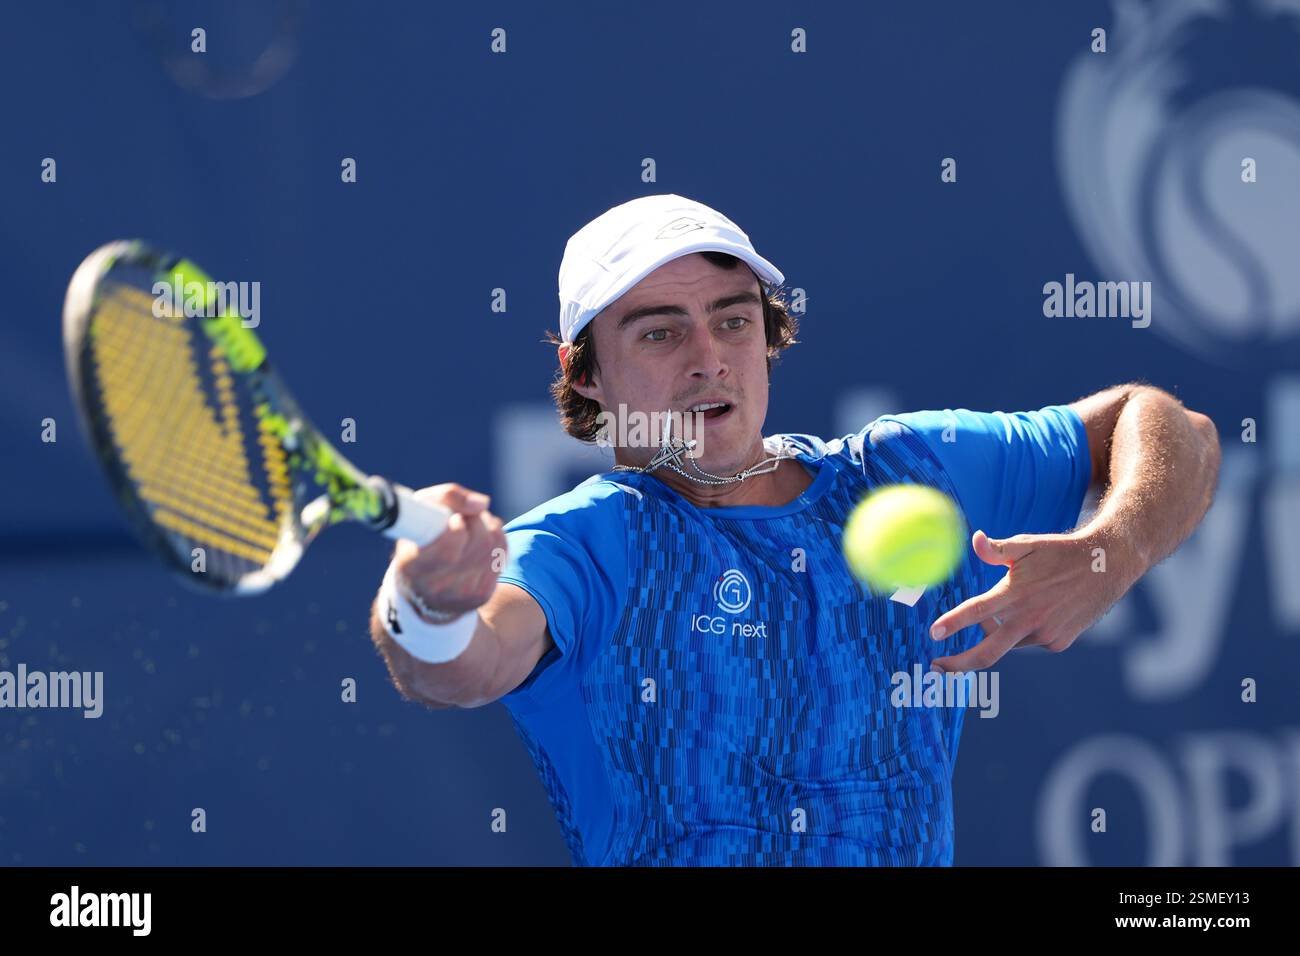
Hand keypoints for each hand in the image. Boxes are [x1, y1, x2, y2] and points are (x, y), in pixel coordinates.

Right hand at [390, 483, 506, 617]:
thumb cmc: (420, 539)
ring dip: (488, 526)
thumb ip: (446, 497)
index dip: (458, 531)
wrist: (423, 588)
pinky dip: (496, 539)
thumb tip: (482, 504)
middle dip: (477, 521)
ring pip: (493, 547)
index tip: (456, 519)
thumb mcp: (418, 513)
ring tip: (473, 524)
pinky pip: (502, 555)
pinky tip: (482, 540)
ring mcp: (461, 595)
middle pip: (478, 545)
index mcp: (413, 567)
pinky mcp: (481, 596)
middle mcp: (437, 587)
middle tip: (466, 515)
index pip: (447, 552)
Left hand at [928, 528, 1138, 672]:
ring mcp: (1046, 634)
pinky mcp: (1058, 642)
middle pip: (987, 652)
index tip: (933, 634)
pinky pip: (1029, 641)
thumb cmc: (1060, 551)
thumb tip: (974, 539)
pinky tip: (1040, 608)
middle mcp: (1030, 619)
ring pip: (1009, 642)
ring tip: (1012, 605)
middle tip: (935, 665)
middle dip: (958, 664)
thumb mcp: (1027, 544)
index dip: (952, 624)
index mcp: (1017, 593)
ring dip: (998, 633)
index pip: (977, 612)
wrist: (1108, 564)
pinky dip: (1023, 630)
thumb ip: (996, 549)